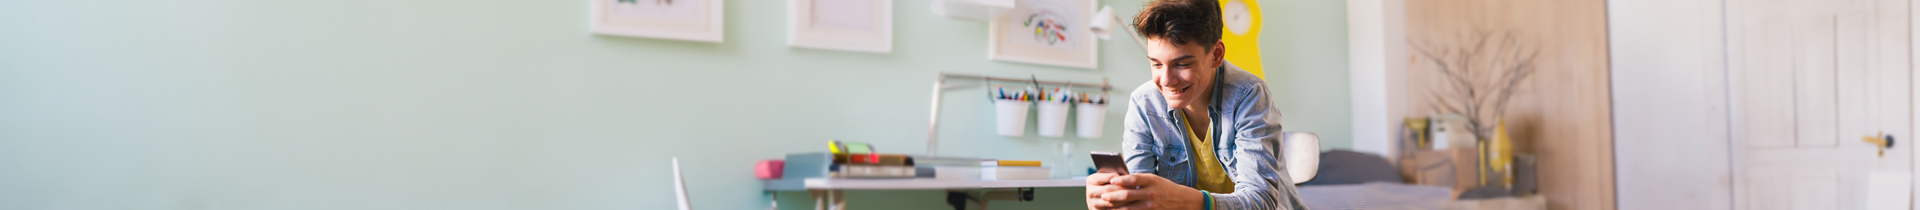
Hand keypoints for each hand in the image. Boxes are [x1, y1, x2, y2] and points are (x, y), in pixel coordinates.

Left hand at [1085, 173, 1204, 209]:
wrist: (1181, 200)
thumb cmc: (1164, 188)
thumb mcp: (1154, 179)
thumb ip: (1139, 180)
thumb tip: (1119, 180)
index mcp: (1151, 180)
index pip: (1134, 179)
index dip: (1121, 179)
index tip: (1110, 180)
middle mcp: (1151, 192)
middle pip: (1128, 194)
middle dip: (1113, 195)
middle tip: (1102, 196)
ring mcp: (1150, 205)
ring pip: (1129, 207)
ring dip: (1115, 207)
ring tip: (1105, 205)